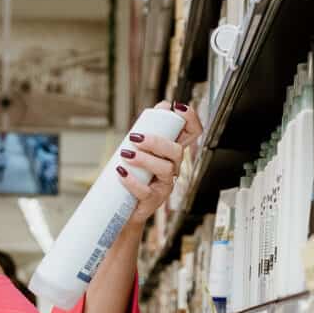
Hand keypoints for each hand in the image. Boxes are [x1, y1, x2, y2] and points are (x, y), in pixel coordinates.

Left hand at [117, 101, 203, 224]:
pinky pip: (146, 191)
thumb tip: (162, 106)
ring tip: (126, 154)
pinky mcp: (153, 200)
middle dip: (157, 141)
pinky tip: (121, 173)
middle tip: (135, 137)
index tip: (177, 107)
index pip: (193, 133)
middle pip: (177, 151)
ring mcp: (165, 185)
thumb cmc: (134, 174)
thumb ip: (151, 127)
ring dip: (145, 159)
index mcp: (171, 152)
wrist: (122, 206)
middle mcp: (173, 167)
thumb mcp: (142, 149)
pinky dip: (132, 181)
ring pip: (166, 169)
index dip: (190, 119)